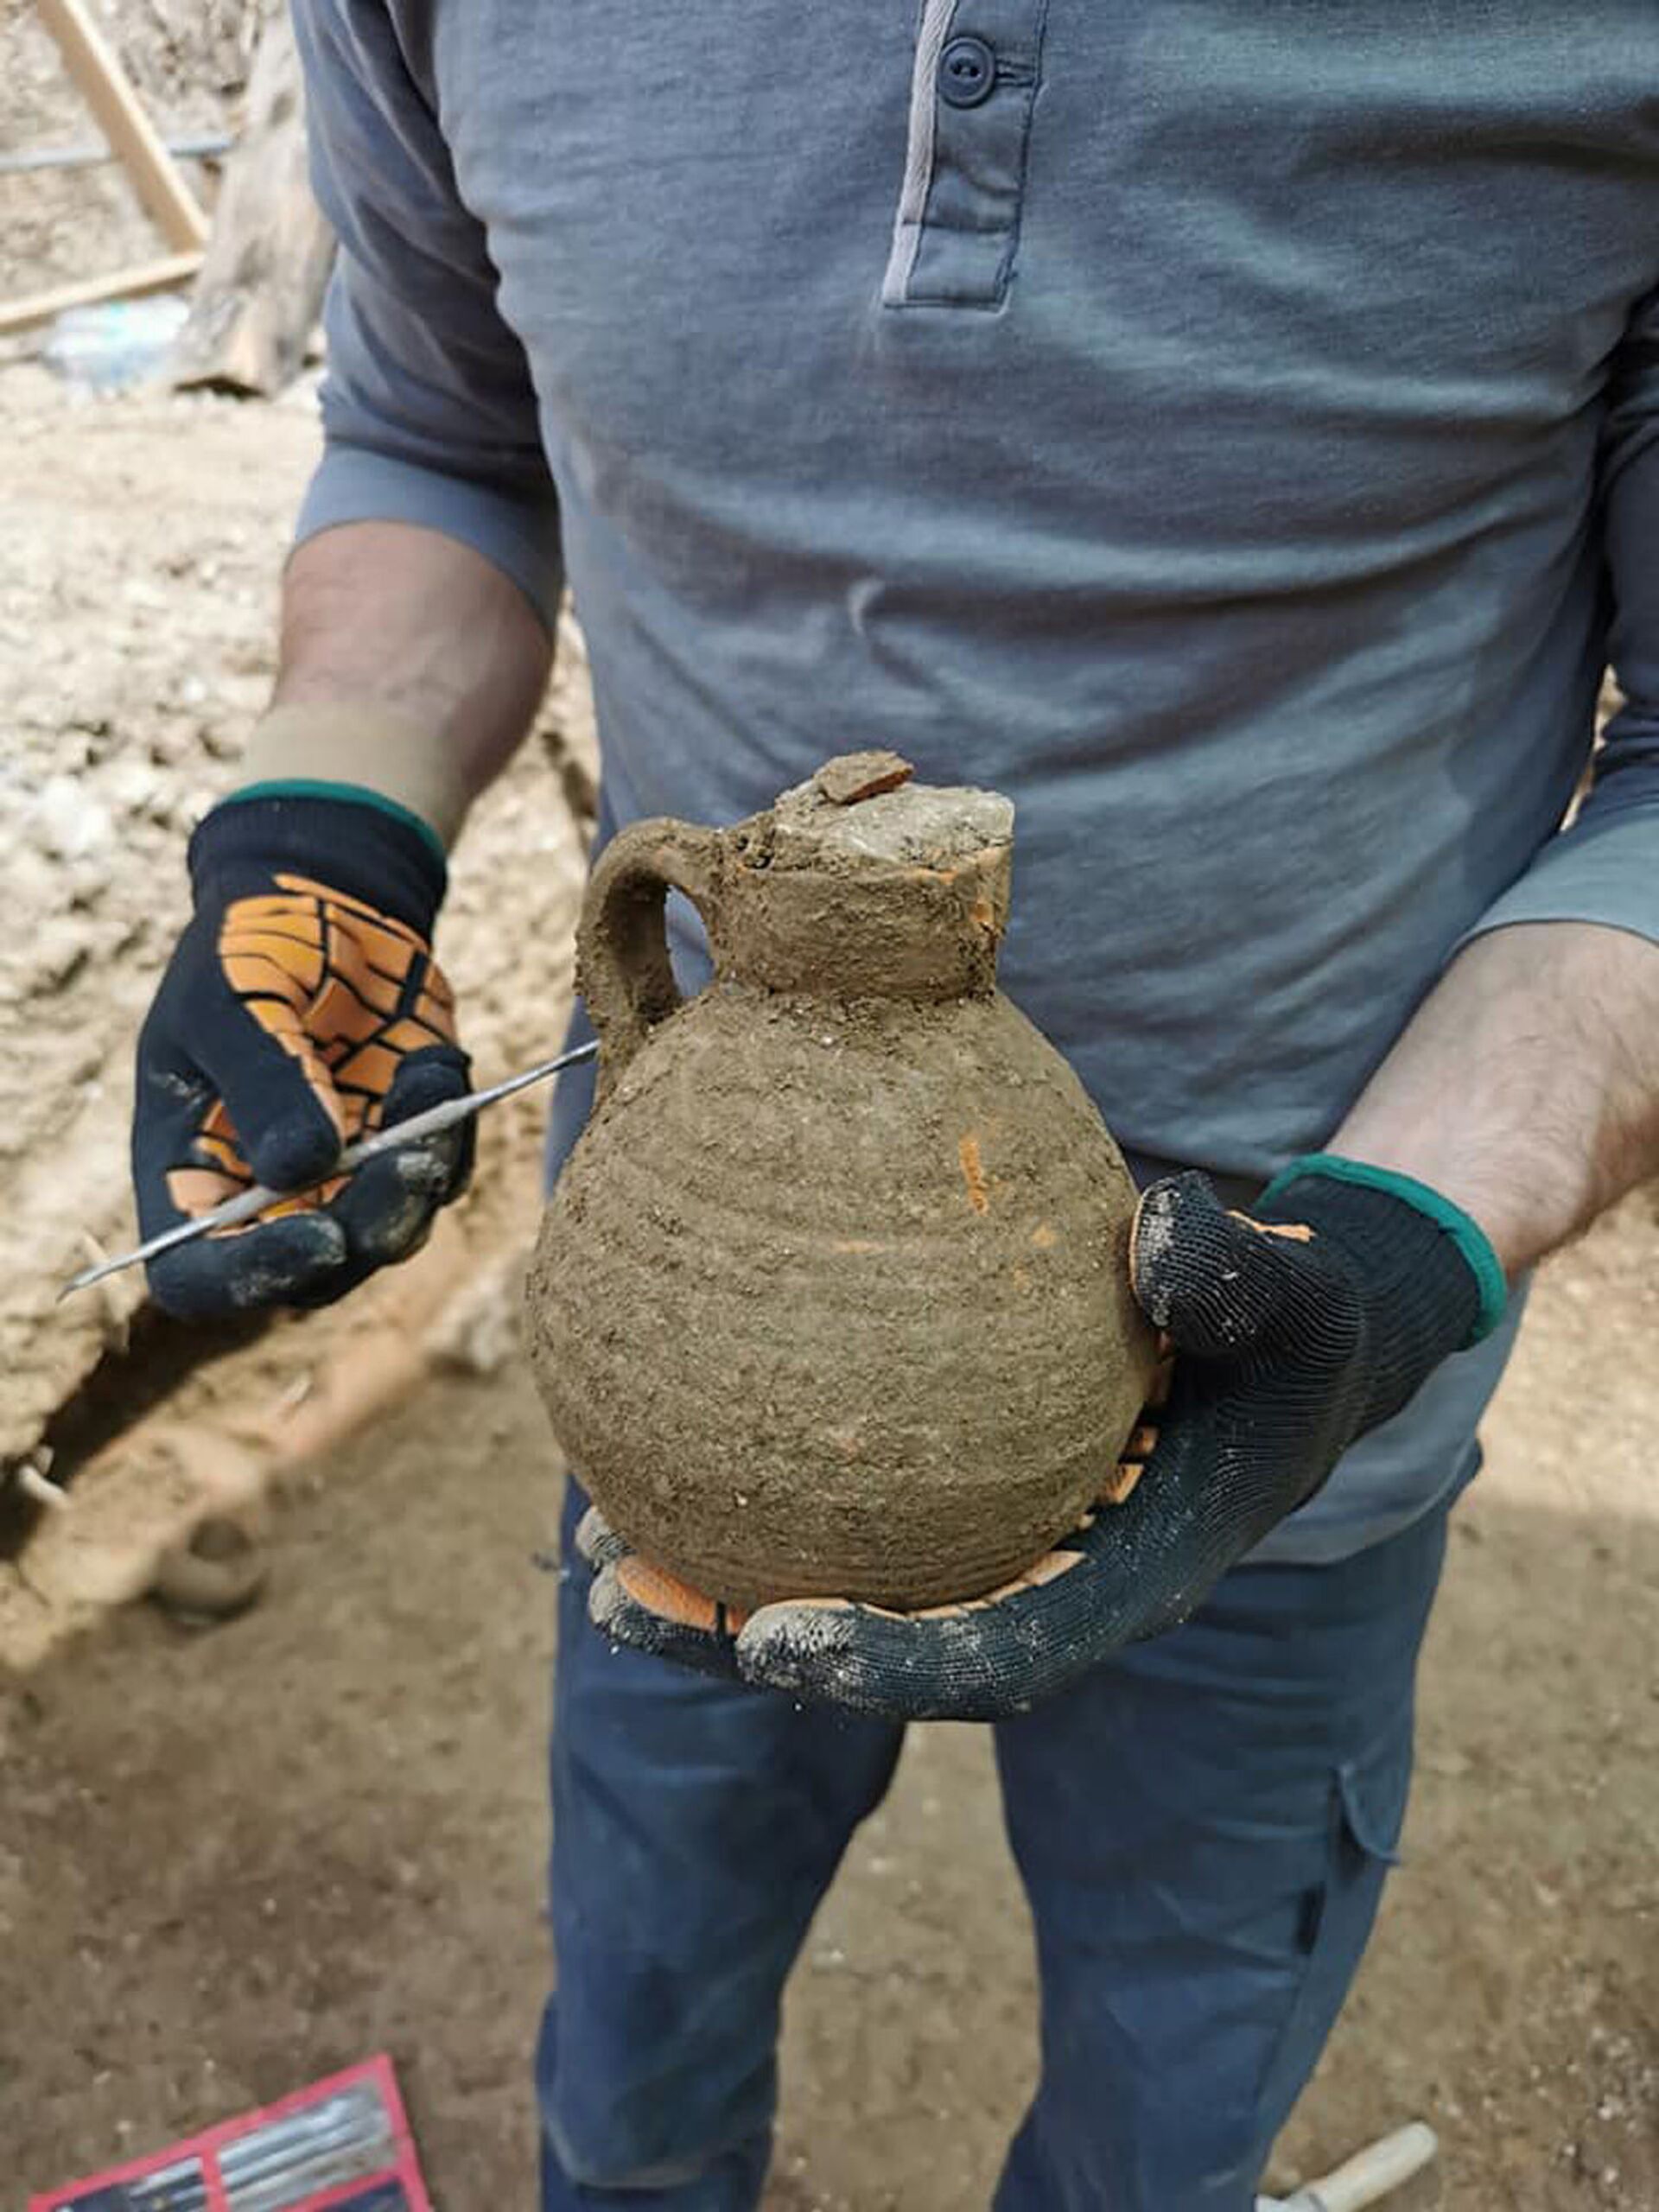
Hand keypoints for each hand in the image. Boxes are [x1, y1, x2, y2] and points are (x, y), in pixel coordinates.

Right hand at [133, 789, 471, 1317]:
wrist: (325, 902)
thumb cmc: (249, 946)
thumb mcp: (233, 997)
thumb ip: (263, 1078)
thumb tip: (300, 1168)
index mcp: (189, 1174)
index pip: (198, 1275)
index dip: (251, 1279)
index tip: (319, 1238)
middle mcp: (263, 1199)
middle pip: (316, 1274)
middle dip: (370, 1226)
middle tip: (411, 1160)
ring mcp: (340, 1182)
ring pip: (391, 1234)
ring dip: (422, 1173)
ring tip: (425, 1071)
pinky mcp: (405, 1151)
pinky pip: (443, 1177)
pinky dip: (452, 1128)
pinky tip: (435, 1059)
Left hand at [580, 1156, 1504, 1718]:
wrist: (1305, 1342)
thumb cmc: (1302, 1328)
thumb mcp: (1300, 1298)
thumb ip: (1242, 1276)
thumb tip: (1154, 1233)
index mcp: (1126, 1577)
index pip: (995, 1654)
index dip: (882, 1664)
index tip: (771, 1642)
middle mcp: (1048, 1583)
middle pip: (881, 1645)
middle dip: (743, 1643)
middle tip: (613, 1599)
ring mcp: (1003, 1547)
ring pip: (847, 1587)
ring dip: (716, 1584)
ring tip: (592, 1551)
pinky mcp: (969, 1499)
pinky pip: (852, 1514)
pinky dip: (757, 1493)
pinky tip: (663, 1439)